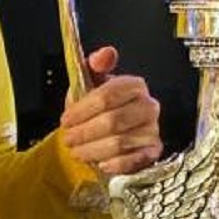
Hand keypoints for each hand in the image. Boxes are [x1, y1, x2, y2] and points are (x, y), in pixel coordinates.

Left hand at [60, 45, 162, 176]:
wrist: (110, 130)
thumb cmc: (99, 106)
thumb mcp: (92, 82)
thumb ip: (94, 65)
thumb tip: (105, 54)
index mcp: (134, 85)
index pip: (107, 95)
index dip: (82, 109)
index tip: (65, 119)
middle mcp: (148, 106)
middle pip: (113, 121)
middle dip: (85, 132)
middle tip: (68, 138)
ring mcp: (153, 130)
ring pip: (119, 143)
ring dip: (92, 150)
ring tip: (76, 152)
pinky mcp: (153, 151)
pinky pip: (132, 161)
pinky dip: (113, 164)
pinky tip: (100, 164)